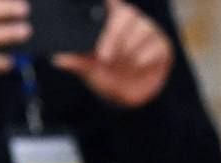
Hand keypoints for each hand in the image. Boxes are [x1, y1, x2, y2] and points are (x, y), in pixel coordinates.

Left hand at [52, 0, 171, 107]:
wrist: (126, 95)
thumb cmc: (104, 74)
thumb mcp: (88, 68)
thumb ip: (76, 62)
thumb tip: (59, 59)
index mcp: (107, 16)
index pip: (109, 3)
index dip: (107, 5)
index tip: (102, 31)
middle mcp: (128, 18)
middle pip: (126, 15)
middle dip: (114, 37)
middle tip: (105, 57)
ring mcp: (147, 29)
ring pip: (143, 30)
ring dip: (130, 51)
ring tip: (122, 63)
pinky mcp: (161, 44)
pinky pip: (156, 46)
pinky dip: (144, 58)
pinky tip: (137, 66)